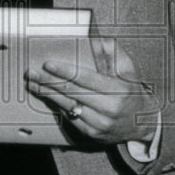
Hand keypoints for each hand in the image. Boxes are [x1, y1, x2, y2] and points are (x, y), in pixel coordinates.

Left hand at [25, 36, 157, 144]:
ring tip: (32, 84)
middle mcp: (107, 109)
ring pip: (67, 106)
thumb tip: (96, 40)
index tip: (48, 64)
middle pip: (72, 93)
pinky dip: (57, 105)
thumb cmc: (133, 91)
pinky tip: (46, 96)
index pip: (85, 79)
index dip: (65, 71)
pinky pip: (70, 117)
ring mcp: (99, 124)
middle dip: (49, 82)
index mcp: (117, 90)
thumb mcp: (129, 69)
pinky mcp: (92, 134)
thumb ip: (113, 52)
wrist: (143, 124)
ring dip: (47, 94)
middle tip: (31, 73)